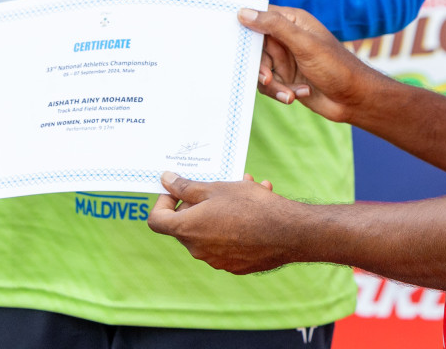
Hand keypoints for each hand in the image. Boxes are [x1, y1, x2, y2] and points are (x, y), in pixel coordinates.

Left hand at [148, 171, 300, 274]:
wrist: (288, 232)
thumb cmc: (250, 206)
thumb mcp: (216, 188)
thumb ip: (186, 187)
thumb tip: (166, 179)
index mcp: (187, 229)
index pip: (157, 220)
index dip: (163, 202)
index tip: (178, 191)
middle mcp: (198, 249)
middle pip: (187, 224)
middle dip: (201, 202)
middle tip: (221, 184)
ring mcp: (216, 260)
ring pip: (211, 230)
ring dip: (222, 210)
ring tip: (247, 188)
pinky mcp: (235, 265)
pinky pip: (227, 242)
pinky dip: (235, 226)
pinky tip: (257, 208)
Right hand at [241, 5, 375, 124]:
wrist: (355, 99)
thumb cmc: (336, 66)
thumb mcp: (304, 44)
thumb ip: (274, 26)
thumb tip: (244, 12)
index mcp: (292, 21)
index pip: (259, 17)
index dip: (246, 26)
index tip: (231, 38)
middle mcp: (287, 38)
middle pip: (256, 48)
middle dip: (260, 66)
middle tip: (267, 78)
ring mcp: (286, 59)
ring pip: (260, 69)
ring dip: (274, 84)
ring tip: (290, 93)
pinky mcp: (287, 79)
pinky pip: (270, 85)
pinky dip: (281, 92)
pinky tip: (299, 94)